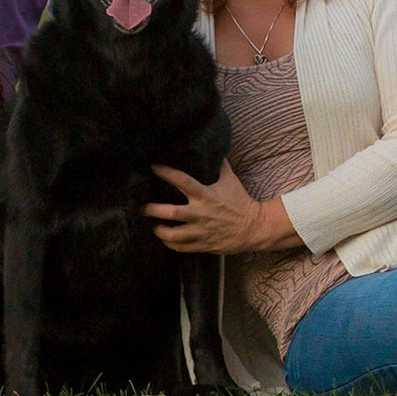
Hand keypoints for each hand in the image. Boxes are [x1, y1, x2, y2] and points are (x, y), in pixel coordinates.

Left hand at [144, 162, 299, 254]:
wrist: (254, 228)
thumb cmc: (240, 202)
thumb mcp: (231, 180)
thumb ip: (220, 164)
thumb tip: (216, 147)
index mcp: (206, 195)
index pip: (182, 181)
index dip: (166, 173)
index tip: (154, 167)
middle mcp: (200, 214)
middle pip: (171, 212)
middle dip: (153, 209)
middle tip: (142, 207)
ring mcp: (201, 231)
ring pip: (173, 234)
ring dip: (159, 230)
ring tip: (152, 225)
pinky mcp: (203, 245)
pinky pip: (181, 248)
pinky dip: (170, 244)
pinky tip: (165, 238)